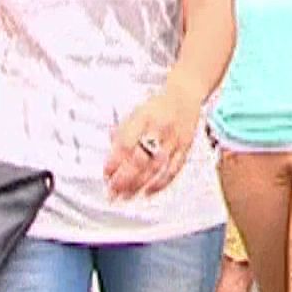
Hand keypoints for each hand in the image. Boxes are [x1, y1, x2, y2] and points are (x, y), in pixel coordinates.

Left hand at [105, 81, 202, 197]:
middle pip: (140, 159)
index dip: (115, 161)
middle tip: (112, 191)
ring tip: (125, 196)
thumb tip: (110, 151)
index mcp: (144, 117)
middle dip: (124, 179)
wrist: (186, 95)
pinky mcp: (185, 149)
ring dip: (138, 185)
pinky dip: (160, 183)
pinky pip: (173, 170)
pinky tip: (148, 192)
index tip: (106, 173)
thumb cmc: (158, 105)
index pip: (127, 143)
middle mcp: (160, 129)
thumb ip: (122, 131)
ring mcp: (174, 140)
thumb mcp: (136, 111)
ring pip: (155, 168)